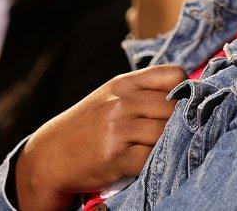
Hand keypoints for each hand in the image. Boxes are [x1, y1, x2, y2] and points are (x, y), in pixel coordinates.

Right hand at [15, 64, 185, 209]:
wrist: (50, 155)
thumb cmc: (88, 125)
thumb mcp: (110, 97)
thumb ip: (142, 91)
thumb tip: (186, 92)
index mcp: (123, 84)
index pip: (172, 75)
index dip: (185, 90)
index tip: (184, 105)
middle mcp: (120, 103)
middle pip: (174, 107)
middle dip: (184, 121)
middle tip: (186, 131)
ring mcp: (117, 130)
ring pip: (165, 132)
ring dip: (173, 143)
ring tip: (171, 148)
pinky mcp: (115, 158)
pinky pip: (151, 158)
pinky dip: (158, 161)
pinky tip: (155, 162)